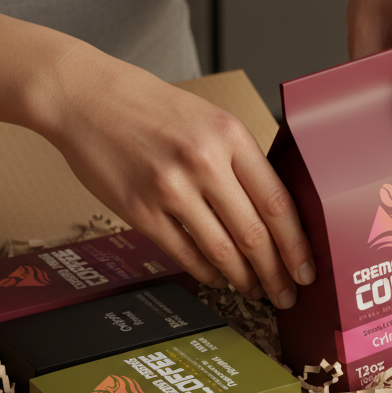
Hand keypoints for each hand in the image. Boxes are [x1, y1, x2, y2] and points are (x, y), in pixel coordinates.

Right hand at [37, 45, 314, 307]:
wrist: (85, 98)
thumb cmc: (148, 107)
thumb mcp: (207, 118)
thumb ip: (239, 159)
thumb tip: (272, 213)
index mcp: (229, 135)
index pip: (277, 202)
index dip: (297, 245)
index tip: (306, 269)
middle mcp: (203, 162)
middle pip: (254, 234)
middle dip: (276, 273)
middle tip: (286, 294)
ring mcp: (169, 188)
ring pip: (222, 251)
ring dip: (243, 278)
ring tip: (254, 289)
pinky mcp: (139, 210)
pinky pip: (184, 253)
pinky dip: (206, 272)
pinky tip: (217, 276)